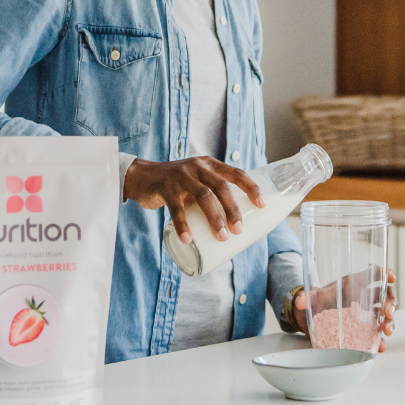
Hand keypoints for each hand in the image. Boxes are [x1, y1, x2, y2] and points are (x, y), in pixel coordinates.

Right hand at [124, 156, 265, 243]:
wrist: (142, 177)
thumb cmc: (177, 185)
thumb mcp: (197, 182)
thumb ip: (212, 194)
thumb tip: (235, 225)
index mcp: (210, 165)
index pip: (236, 173)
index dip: (251, 188)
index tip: (262, 205)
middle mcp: (198, 167)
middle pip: (221, 187)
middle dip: (233, 210)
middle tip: (238, 230)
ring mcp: (181, 176)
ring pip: (203, 196)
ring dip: (215, 218)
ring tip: (222, 237)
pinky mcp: (165, 187)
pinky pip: (176, 208)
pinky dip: (183, 225)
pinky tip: (189, 239)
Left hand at [291, 268, 396, 352]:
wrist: (310, 316)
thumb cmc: (315, 301)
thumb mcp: (312, 298)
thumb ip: (306, 298)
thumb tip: (299, 300)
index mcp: (353, 284)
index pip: (375, 273)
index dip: (385, 273)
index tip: (391, 278)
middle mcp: (363, 297)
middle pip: (385, 295)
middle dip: (391, 303)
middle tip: (387, 313)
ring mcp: (365, 313)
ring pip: (384, 314)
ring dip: (389, 321)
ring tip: (386, 331)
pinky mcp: (363, 329)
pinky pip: (375, 333)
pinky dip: (379, 340)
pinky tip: (380, 346)